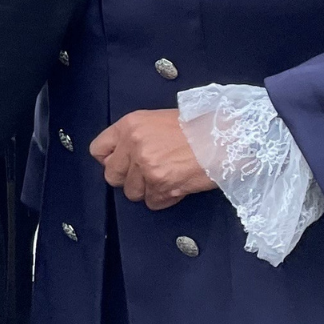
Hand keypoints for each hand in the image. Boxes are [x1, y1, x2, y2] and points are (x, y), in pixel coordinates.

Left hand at [89, 108, 216, 209]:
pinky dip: (164, 199)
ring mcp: (146, 167)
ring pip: (132, 193)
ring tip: (167, 177)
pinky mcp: (161, 185)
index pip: (98, 150)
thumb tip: (124, 156)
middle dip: (128, 179)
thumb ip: (136, 136)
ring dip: (148, 190)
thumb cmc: (198, 126)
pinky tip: (177, 185)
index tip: (120, 164)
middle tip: (147, 174)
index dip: (109, 160)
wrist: (225, 137)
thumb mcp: (158, 120)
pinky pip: (152, 202)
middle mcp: (133, 145)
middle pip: (112, 176)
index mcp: (130, 125)